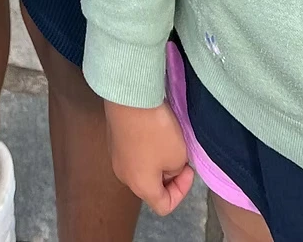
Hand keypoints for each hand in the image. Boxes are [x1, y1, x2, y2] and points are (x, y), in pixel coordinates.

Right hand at [105, 100, 194, 215]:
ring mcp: (116, 156)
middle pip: (152, 187)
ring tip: (167, 138)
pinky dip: (146, 144)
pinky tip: (152, 127)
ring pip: (142, 167)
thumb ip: (176, 169)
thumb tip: (168, 165)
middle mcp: (125, 176)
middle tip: (179, 153)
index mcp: (141, 187)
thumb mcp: (178, 155)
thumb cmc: (155, 130)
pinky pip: (134, 150)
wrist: (130, 97)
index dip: (182, 191)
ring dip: (158, 158)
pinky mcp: (114, 138)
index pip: (164, 206)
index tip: (188, 168)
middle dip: (169, 174)